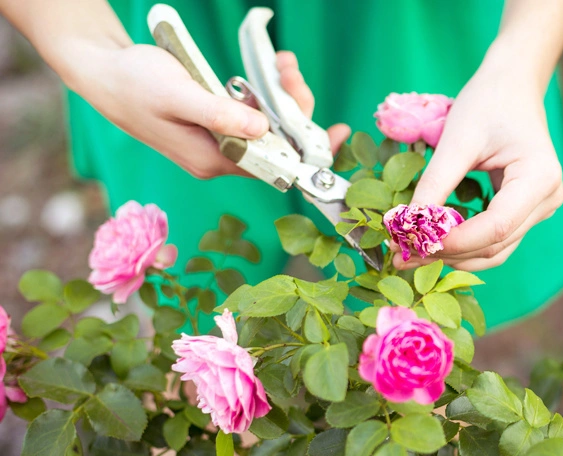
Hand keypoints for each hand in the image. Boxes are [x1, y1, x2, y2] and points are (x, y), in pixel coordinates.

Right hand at [69, 45, 348, 178]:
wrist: (104, 74)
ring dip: (282, 95)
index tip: (338, 134)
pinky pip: (255, 114)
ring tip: (282, 62)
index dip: (309, 152)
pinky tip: (270, 69)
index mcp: (213, 160)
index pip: (275, 166)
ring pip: (269, 126)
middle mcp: (220, 157)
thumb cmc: (135, 84)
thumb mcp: (179, 95)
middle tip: (289, 69)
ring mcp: (220, 141)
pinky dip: (267, 93)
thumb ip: (220, 115)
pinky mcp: (218, 124)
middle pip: (278, 143)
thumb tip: (262, 130)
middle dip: (293, 107)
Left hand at [398, 60, 562, 271]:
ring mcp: (540, 208)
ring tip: (411, 253)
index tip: (413, 243)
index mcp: (540, 177)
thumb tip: (407, 224)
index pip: (497, 226)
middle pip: (496, 244)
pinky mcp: (526, 211)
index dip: (455, 241)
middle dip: (448, 252)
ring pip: (496, 250)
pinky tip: (432, 242)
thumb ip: (436, 183)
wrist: (512, 86)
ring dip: (454, 255)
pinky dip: (464, 244)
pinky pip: (495, 239)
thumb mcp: (457, 139)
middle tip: (400, 255)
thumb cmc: (488, 103)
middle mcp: (547, 199)